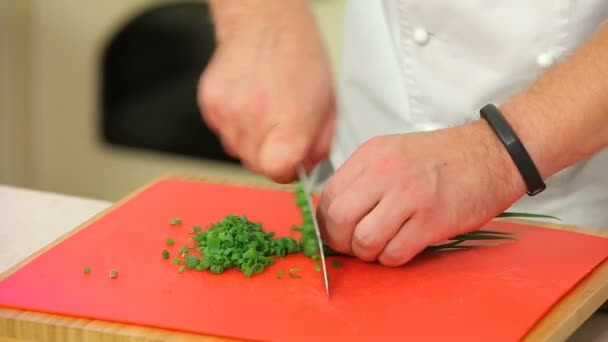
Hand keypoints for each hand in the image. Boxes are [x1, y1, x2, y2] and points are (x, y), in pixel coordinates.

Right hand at [197, 1, 334, 182]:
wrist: (264, 21)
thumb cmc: (298, 56)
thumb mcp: (327, 103)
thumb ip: (319, 144)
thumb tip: (307, 169)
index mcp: (289, 122)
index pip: (276, 171)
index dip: (285, 171)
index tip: (290, 162)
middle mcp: (255, 119)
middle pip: (256, 165)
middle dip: (269, 155)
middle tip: (279, 128)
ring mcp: (228, 112)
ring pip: (236, 150)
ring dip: (251, 139)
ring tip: (264, 109)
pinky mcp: (210, 104)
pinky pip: (222, 131)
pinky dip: (235, 124)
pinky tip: (248, 101)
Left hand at [316, 120, 526, 265]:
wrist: (492, 153)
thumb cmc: (441, 158)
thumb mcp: (393, 153)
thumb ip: (363, 179)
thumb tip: (337, 215)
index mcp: (371, 155)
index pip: (328, 196)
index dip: (327, 222)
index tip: (338, 232)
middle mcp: (384, 172)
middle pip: (338, 219)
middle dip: (341, 241)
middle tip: (355, 245)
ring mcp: (409, 196)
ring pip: (364, 240)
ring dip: (368, 253)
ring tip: (382, 246)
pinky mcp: (432, 220)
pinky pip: (394, 253)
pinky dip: (393, 258)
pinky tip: (403, 246)